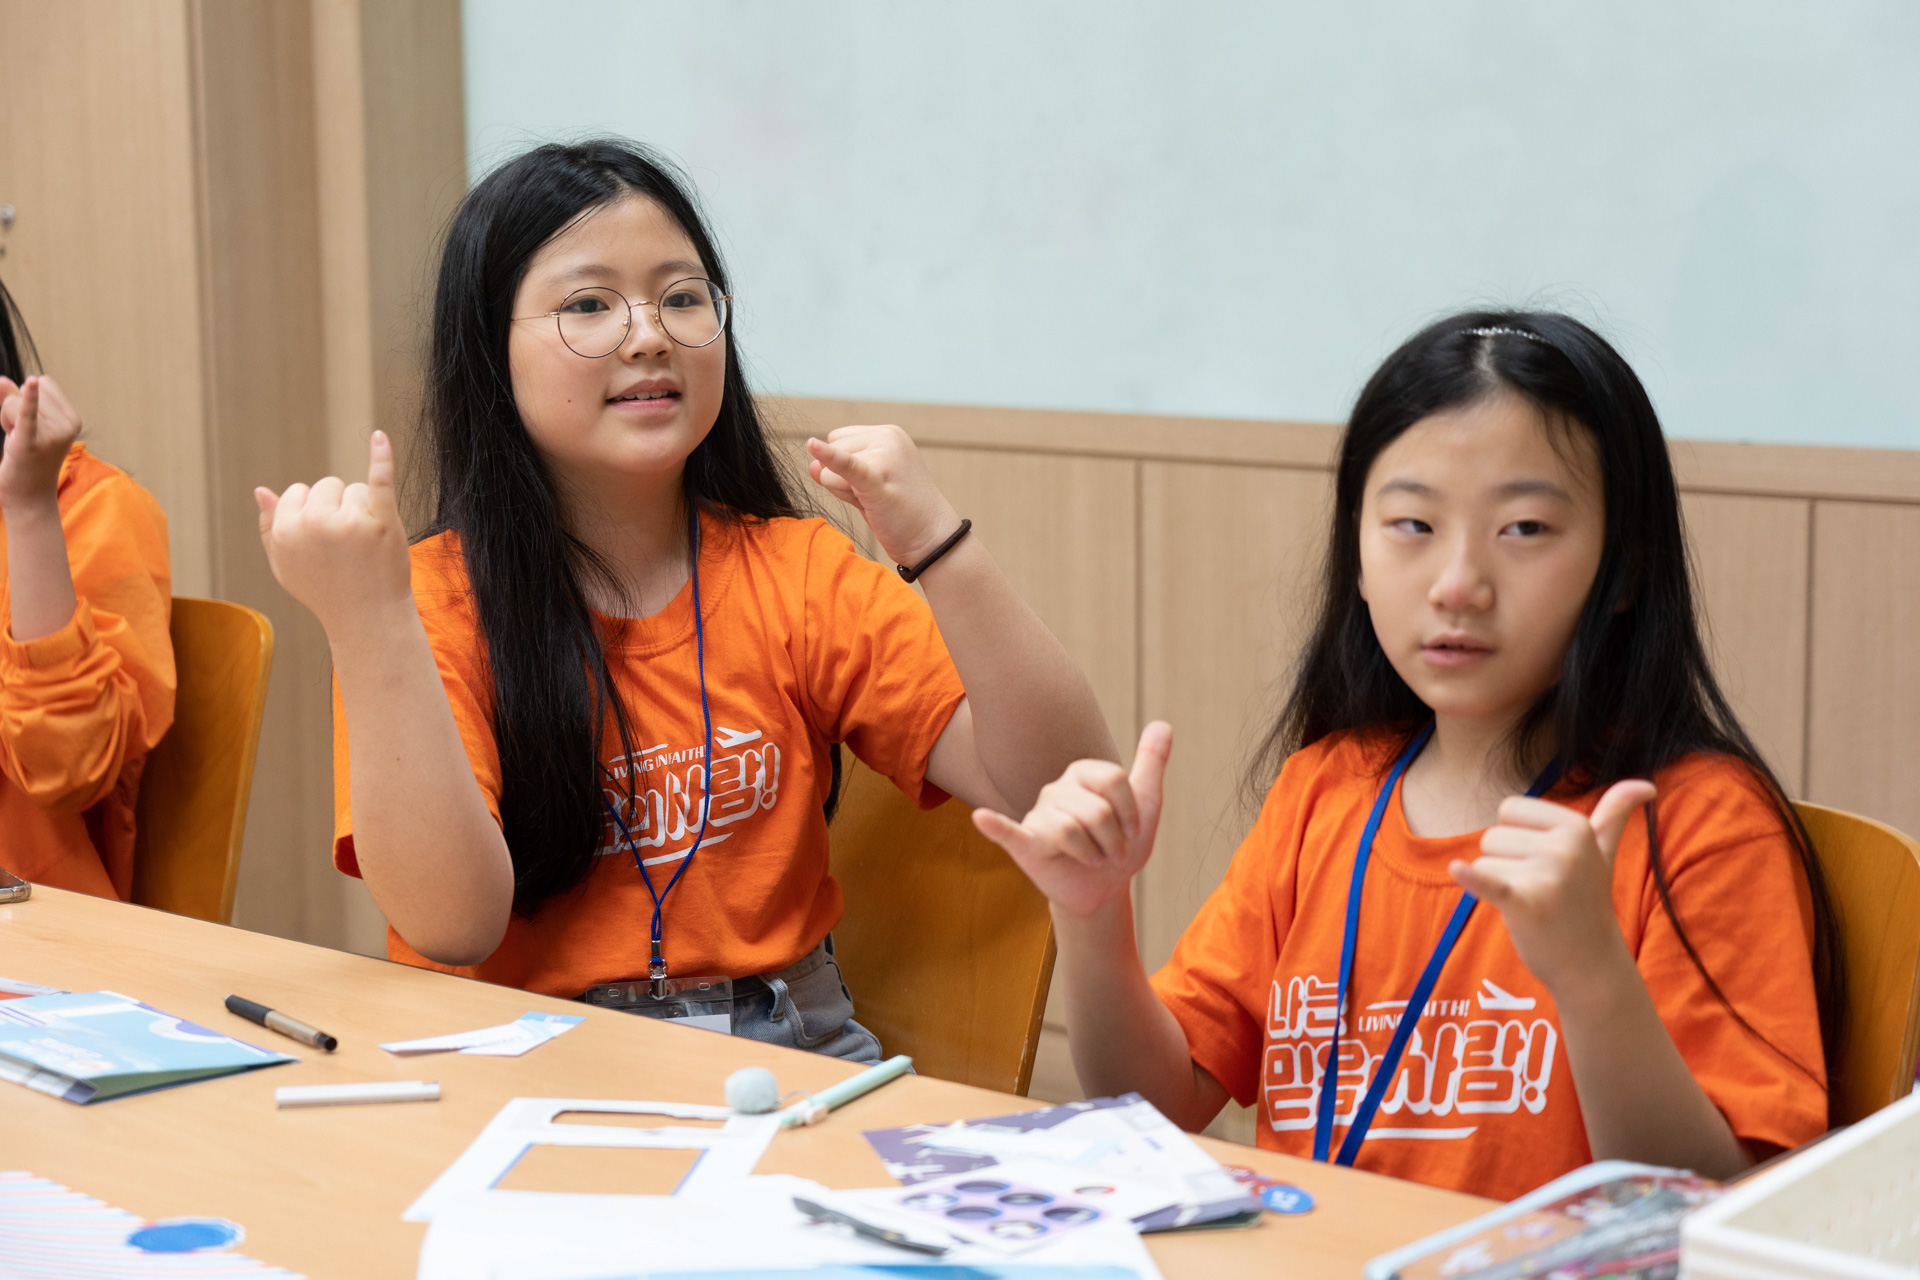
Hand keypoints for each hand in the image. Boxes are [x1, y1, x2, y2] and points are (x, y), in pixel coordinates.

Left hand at [0, 376, 82, 515]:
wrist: (29, 498)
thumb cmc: (28, 460)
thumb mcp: (27, 426)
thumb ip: (15, 400)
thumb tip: (2, 380)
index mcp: (73, 419)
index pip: (43, 384)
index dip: (30, 400)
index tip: (35, 425)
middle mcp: (67, 426)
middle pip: (28, 391)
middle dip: (15, 410)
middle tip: (25, 437)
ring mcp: (51, 435)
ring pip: (12, 402)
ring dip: (7, 420)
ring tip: (19, 442)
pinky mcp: (29, 443)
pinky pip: (27, 414)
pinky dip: (29, 398)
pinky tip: (31, 384)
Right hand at [255, 431, 413, 639]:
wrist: (368, 619)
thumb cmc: (325, 592)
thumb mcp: (285, 566)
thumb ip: (269, 528)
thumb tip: (261, 490)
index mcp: (285, 532)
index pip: (297, 492)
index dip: (312, 513)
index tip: (322, 542)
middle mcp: (315, 524)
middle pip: (326, 486)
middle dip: (337, 508)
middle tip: (346, 547)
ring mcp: (350, 522)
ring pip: (354, 489)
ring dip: (362, 510)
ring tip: (365, 547)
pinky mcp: (384, 522)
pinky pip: (380, 479)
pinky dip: (381, 456)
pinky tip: (379, 437)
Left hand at [805, 424, 960, 566]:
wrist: (935, 539)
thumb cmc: (904, 512)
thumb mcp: (871, 484)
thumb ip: (841, 471)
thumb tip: (811, 464)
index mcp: (889, 433)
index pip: (839, 439)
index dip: (843, 465)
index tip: (872, 483)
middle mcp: (888, 438)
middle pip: (833, 451)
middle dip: (843, 479)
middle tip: (876, 496)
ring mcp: (885, 457)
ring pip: (830, 471)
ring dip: (844, 492)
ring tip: (877, 502)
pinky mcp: (879, 481)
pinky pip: (846, 466)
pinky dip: (829, 458)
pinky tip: (813, 446)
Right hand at [973, 722, 1172, 919]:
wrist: (1102, 890)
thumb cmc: (1119, 843)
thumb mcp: (1145, 803)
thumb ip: (1150, 762)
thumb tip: (1164, 724)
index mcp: (1083, 773)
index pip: (1114, 780)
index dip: (1130, 813)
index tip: (1130, 831)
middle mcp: (1056, 788)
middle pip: (1097, 810)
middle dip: (1113, 841)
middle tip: (1109, 853)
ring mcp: (1038, 815)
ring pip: (1071, 830)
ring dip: (1092, 855)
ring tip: (1090, 860)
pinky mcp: (1025, 844)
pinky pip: (1008, 832)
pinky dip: (995, 825)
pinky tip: (981, 818)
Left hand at [1451, 779, 1656, 1001]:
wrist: (1589, 965)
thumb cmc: (1587, 902)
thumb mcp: (1603, 852)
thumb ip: (1615, 815)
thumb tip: (1646, 785)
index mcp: (1577, 827)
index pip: (1509, 810)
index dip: (1517, 838)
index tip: (1546, 864)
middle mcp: (1565, 846)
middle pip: (1492, 836)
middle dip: (1506, 864)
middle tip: (1540, 890)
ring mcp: (1548, 874)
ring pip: (1483, 861)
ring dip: (1499, 885)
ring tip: (1533, 905)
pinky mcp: (1525, 902)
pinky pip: (1487, 879)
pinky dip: (1469, 878)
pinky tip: (1457, 871)